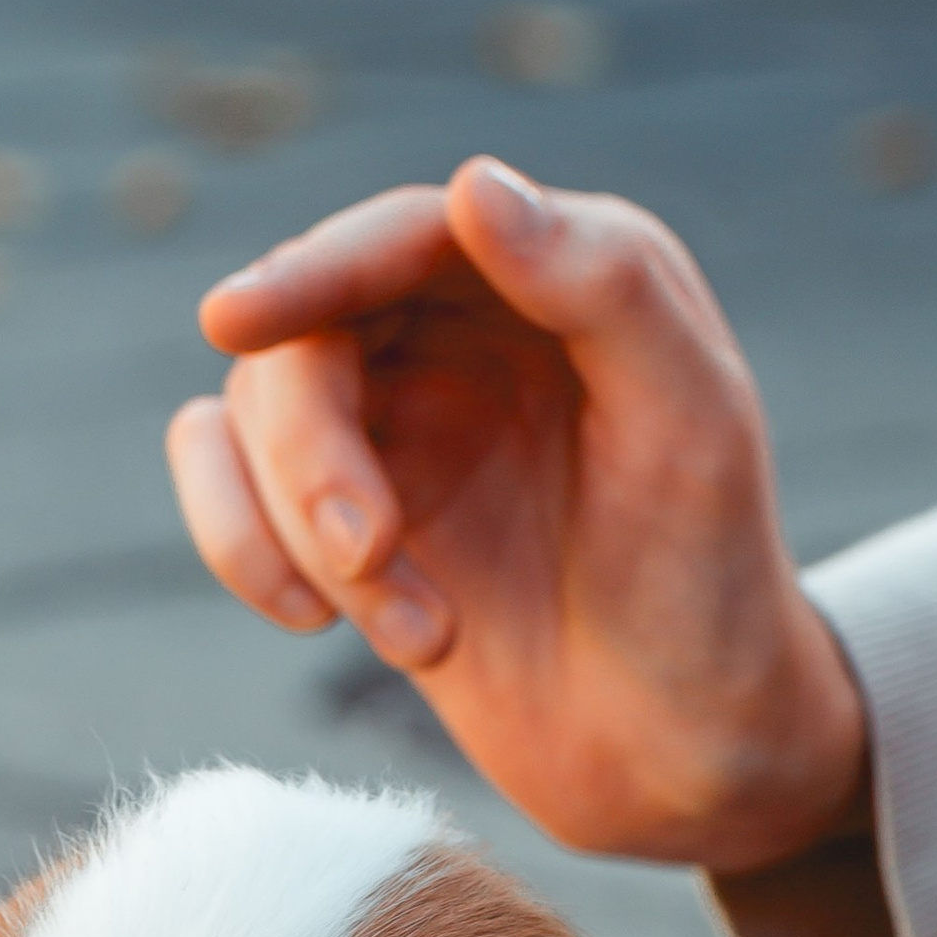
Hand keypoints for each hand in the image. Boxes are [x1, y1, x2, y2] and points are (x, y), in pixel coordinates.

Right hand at [168, 158, 869, 877]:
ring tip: (418, 636)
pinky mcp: (343, 515)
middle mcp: (463, 329)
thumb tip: (473, 184)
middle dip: (312, 452)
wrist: (679, 751)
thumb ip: (605, 286)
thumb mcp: (693, 426)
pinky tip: (312, 621)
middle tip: (369, 556)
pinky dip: (242, 548)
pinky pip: (226, 487)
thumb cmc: (710, 584)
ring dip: (299, 533)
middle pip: (307, 333)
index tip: (234, 319)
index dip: (314, 269)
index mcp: (556, 276)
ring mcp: (395, 422)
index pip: (403, 236)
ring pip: (253, 416)